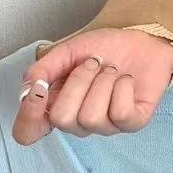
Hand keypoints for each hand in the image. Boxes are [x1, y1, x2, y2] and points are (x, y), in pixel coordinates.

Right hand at [12, 28, 172, 145]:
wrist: (143, 39)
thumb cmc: (107, 48)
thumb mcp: (69, 51)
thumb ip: (44, 69)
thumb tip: (28, 88)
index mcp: (57, 106)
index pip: (28, 132)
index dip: (29, 116)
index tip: (40, 89)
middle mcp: (79, 122)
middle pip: (62, 119)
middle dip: (79, 81)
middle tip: (94, 63)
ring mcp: (106, 126)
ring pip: (91, 117)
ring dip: (103, 82)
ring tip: (112, 70)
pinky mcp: (134, 122)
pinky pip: (120, 114)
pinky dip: (123, 88)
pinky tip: (126, 79)